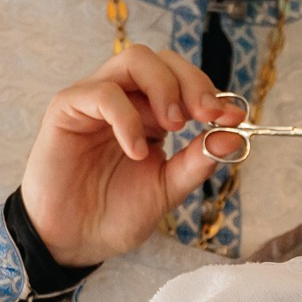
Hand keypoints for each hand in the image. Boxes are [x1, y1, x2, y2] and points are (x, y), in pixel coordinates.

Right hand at [20, 46, 245, 266]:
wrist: (73, 241)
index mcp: (151, 114)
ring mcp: (95, 100)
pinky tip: (137, 150)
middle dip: (193, 82)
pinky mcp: (67, 108)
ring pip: (134, 59)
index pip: (184, 80)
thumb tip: (234, 137)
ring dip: (163, 87)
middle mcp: (126, 99)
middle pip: (163, 60)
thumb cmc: (115, 213)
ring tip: (174, 127)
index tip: (234, 117)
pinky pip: (102, 93)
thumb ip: (197, 161)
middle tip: (208, 115)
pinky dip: (127, 117)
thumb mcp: (167, 188)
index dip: (212, 93)